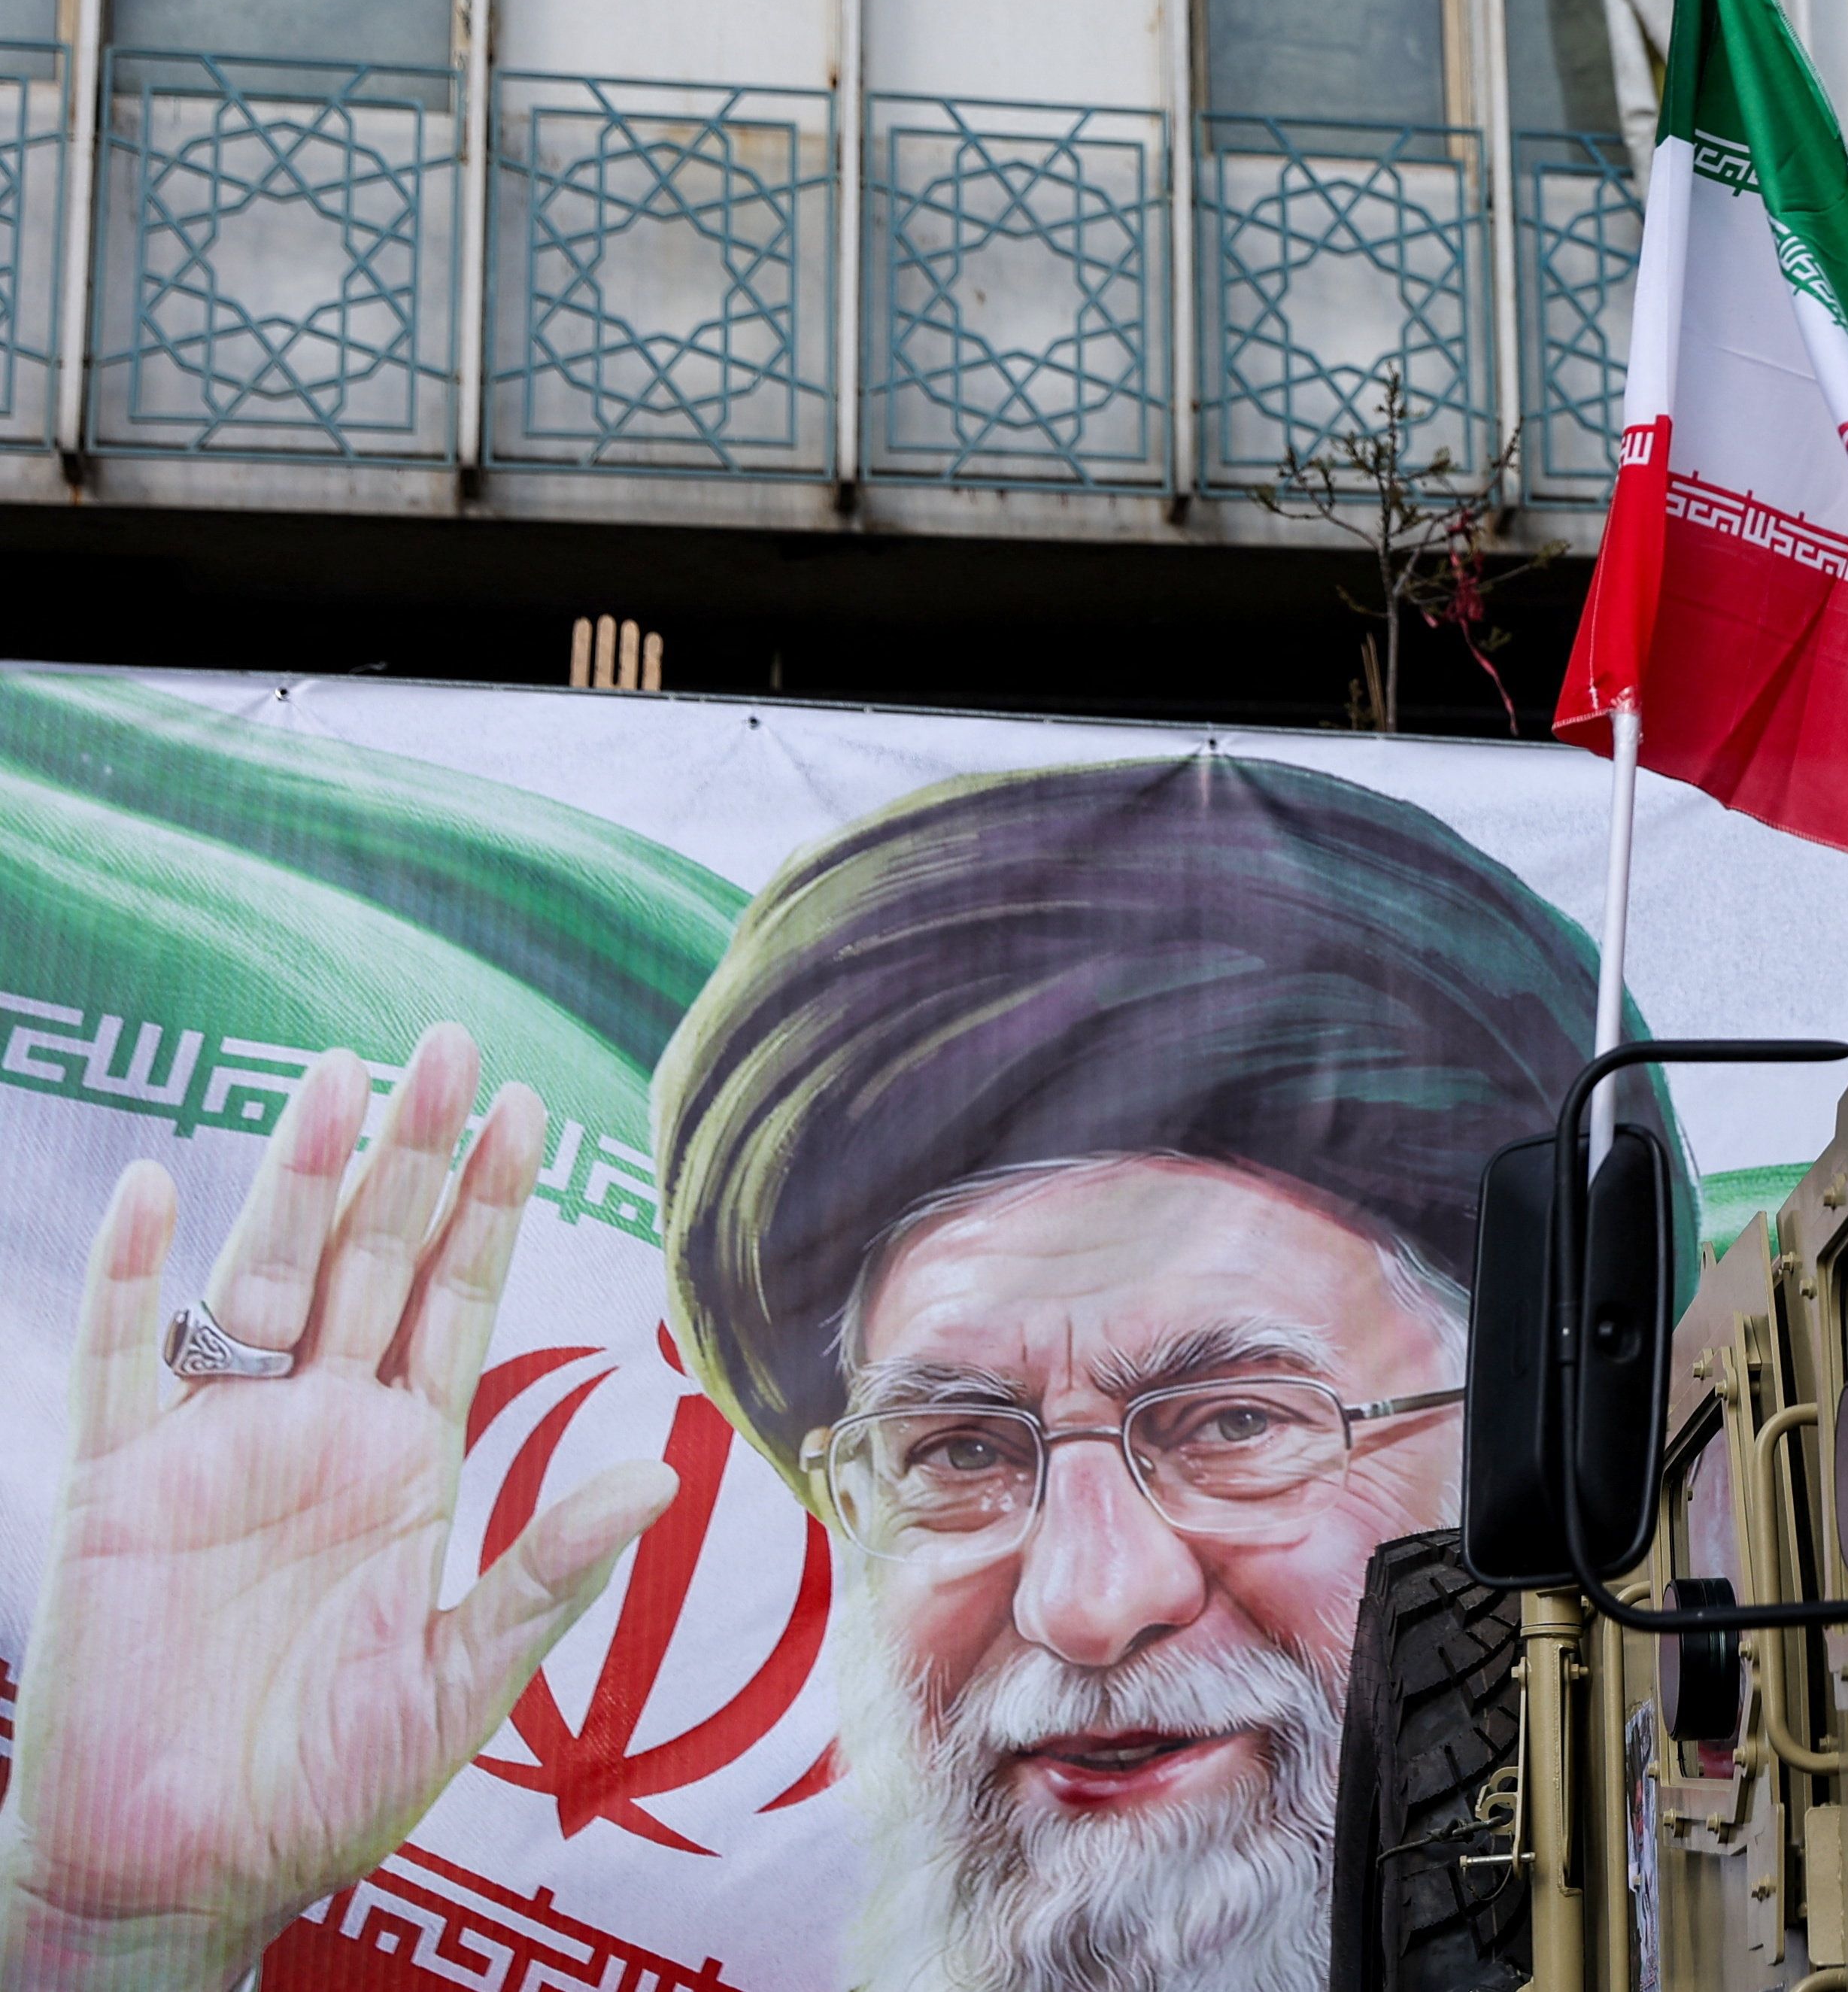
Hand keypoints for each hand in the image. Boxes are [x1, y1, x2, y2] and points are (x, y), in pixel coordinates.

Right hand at [0, 1026, 678, 1991]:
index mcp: (406, 1460)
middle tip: (449, 1041)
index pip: (458, 1301)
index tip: (533, 1108)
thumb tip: (665, 1472)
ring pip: (259, 1280)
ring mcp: (215, 1449)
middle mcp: (317, 1430)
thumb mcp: (463, 1678)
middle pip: (369, 1259)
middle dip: (411, 1155)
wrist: (186, 1870)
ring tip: (334, 1075)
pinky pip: (119, 1364)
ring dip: (293, 1178)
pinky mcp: (117, 1491)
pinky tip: (150, 1194)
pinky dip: (131, 1277)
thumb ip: (549, 1570)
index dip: (491, 1208)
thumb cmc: (326, 1789)